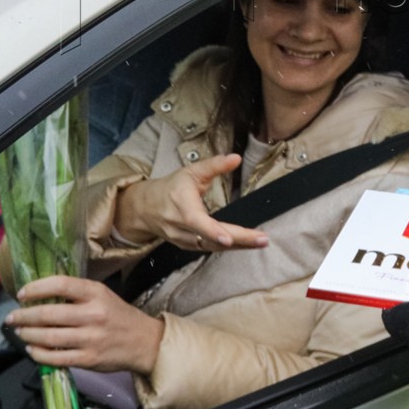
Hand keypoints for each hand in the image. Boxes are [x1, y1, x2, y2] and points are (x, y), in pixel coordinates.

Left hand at [9, 275, 165, 374]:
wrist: (144, 342)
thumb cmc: (119, 316)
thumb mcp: (102, 296)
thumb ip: (76, 295)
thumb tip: (40, 296)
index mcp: (96, 294)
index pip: (61, 285)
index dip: (36, 288)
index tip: (22, 294)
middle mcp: (93, 315)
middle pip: (49, 314)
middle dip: (24, 316)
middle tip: (12, 317)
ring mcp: (90, 339)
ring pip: (48, 337)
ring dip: (28, 334)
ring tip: (20, 331)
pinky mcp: (88, 359)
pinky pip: (55, 358)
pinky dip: (38, 354)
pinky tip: (32, 349)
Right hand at [115, 153, 268, 252]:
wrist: (146, 209)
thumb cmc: (171, 188)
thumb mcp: (191, 172)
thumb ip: (214, 165)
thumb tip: (235, 158)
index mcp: (182, 207)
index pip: (197, 222)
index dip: (213, 231)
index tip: (229, 238)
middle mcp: (182, 228)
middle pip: (211, 238)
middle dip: (239, 240)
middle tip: (262, 239)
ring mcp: (184, 240)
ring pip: (213, 247)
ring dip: (239, 246)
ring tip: (260, 242)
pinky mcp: (189, 247)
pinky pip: (211, 249)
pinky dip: (230, 248)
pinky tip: (246, 244)